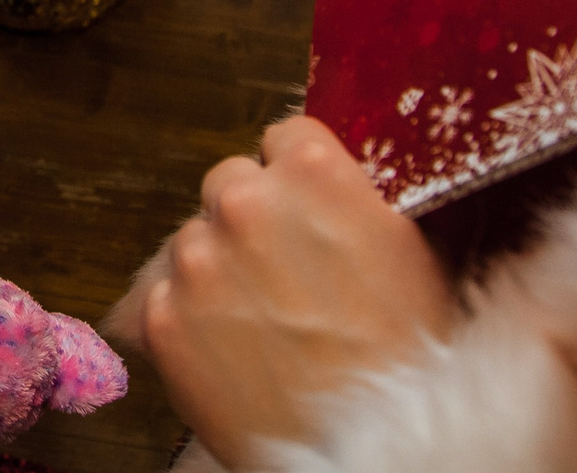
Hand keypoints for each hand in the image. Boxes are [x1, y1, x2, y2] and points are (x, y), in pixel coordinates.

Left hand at [105, 117, 456, 468]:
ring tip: (265, 323)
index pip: (286, 136)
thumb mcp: (412, 253)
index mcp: (312, 171)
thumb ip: (357, 201)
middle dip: (253, 217)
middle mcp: (243, 202)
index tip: (308, 207)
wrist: (380, 451)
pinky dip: (190, 321)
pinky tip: (234, 353)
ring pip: (195, 241)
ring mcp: (195, 260)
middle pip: (231, 183)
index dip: (300, 177)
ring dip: (218, 269)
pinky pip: (165, 299)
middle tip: (286, 272)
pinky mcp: (162, 318)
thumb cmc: (414, 356)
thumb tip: (333, 184)